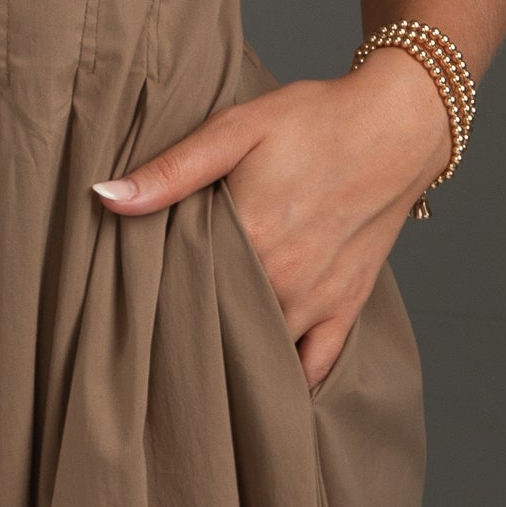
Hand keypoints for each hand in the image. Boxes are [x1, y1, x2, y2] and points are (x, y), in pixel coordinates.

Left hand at [92, 53, 446, 386]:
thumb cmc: (317, 118)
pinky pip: (316, 365)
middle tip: (155, 340)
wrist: (400, 122)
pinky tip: (262, 388)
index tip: (127, 309)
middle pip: (218, 328)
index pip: (181, 291)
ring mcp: (317, 300)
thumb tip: (105, 196)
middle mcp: (283, 281)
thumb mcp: (236, 129)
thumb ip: (171, 170)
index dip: (152, 300)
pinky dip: (290, 380)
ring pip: (263, 353)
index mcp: (249, 239)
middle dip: (188, 333)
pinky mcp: (347, 306)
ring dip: (233, 357)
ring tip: (199, 362)